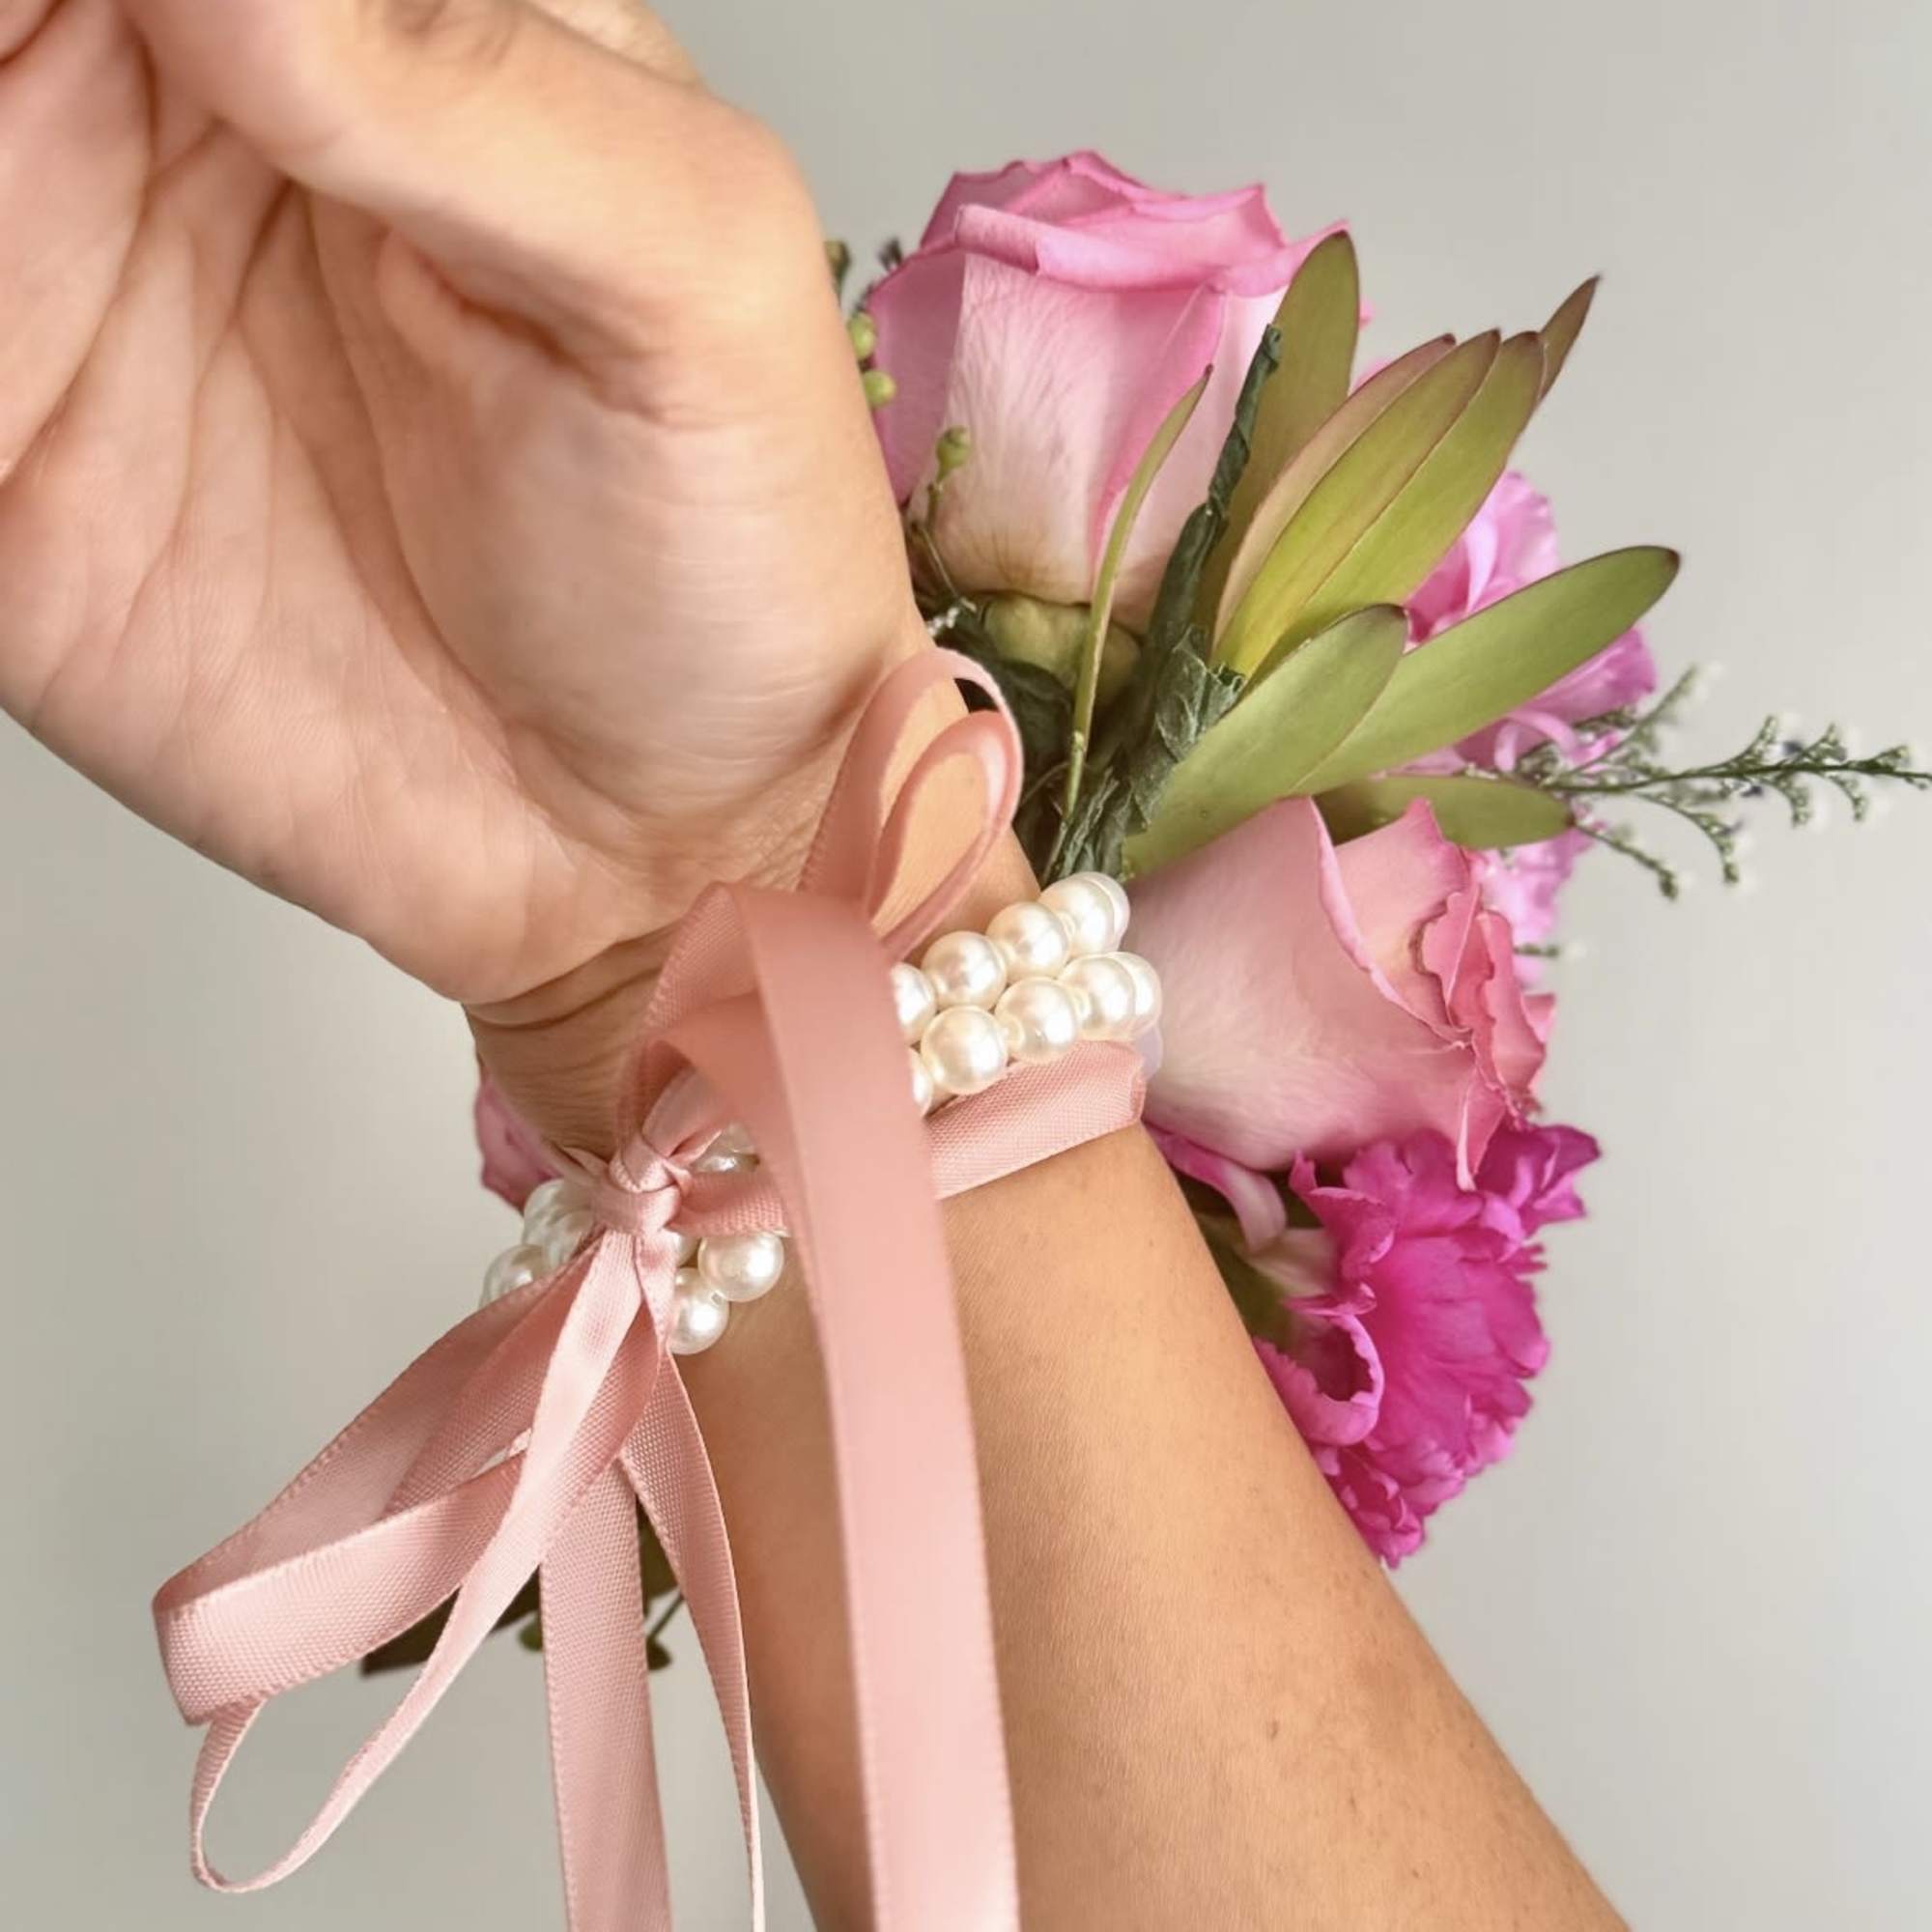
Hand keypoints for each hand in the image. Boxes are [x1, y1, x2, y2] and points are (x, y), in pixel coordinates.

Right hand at [0, 0, 921, 1137]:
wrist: (654, 844)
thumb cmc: (731, 565)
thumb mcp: (683, 277)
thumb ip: (469, 85)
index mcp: (400, 33)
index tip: (153, 37)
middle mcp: (216, 122)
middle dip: (17, 22)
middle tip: (53, 106)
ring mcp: (81, 271)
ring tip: (36, 245)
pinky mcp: (2, 448)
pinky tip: (6, 379)